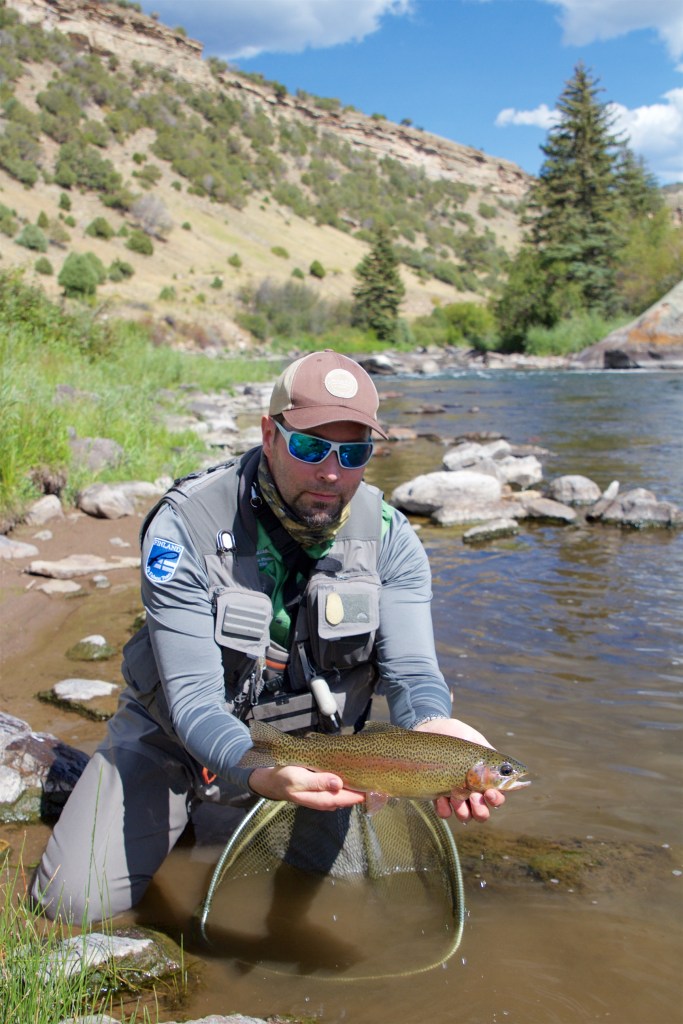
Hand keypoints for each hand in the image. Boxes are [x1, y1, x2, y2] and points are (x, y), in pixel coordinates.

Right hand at [248, 765, 365, 810]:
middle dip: (361, 790)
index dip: (360, 794)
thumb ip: (318, 782)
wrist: (270, 780)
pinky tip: (352, 774)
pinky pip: (338, 789)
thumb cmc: (284, 777)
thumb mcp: (298, 778)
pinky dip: (346, 783)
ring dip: (355, 786)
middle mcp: (324, 800)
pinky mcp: (321, 789)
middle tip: (376, 778)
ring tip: (368, 775)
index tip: (374, 786)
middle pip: (347, 798)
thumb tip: (339, 784)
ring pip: (344, 793)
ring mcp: (323, 796)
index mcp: (320, 799)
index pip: (346, 799)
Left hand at [413, 717, 505, 822]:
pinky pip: (445, 813)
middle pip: (482, 813)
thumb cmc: (454, 732)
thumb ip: (488, 754)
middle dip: (480, 811)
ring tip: (455, 795)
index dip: (497, 800)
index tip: (490, 792)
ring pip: (465, 816)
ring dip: (463, 810)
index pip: (497, 797)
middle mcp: (471, 791)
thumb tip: (504, 767)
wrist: (429, 727)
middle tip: (473, 797)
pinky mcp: (437, 796)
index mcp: (484, 778)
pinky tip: (440, 797)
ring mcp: (454, 795)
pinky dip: (444, 808)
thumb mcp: (474, 739)